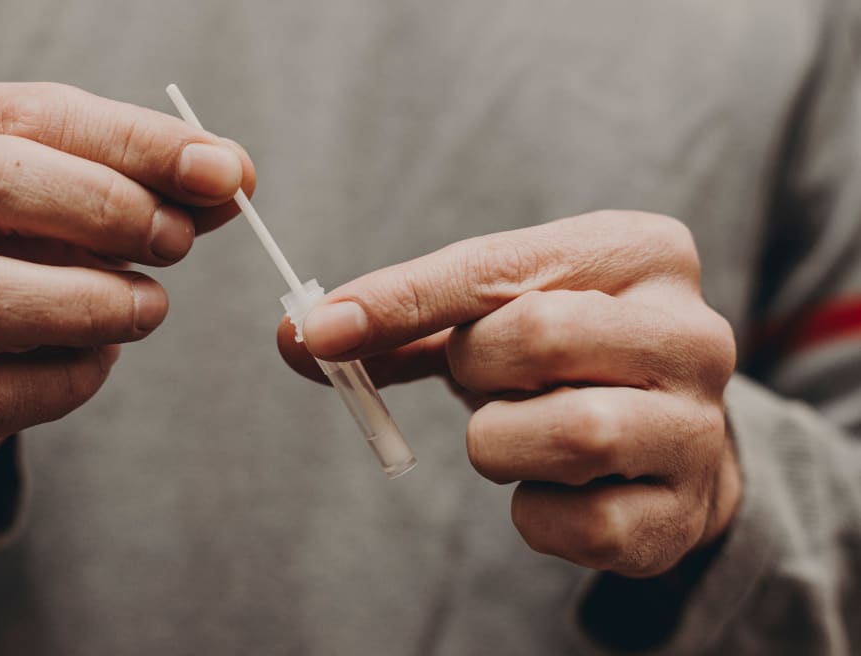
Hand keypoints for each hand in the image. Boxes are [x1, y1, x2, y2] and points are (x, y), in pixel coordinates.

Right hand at [0, 83, 254, 467]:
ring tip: (151, 306)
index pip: (32, 115)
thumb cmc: (19, 251)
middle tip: (177, 241)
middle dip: (106, 209)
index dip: (138, 144)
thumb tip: (233, 179)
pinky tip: (101, 361)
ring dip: (93, 302)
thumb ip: (153, 186)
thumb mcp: (79, 200)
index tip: (222, 175)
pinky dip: (67, 378)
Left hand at [278, 211, 739, 576]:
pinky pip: (572, 523)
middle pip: (536, 337)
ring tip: (520, 431)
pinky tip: (552, 487)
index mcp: (641, 252)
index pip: (497, 268)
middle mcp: (692, 333)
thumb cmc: (561, 361)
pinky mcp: (684, 513)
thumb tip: (300, 335)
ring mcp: (699, 428)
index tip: (322, 329)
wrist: (662, 440)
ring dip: (501, 442)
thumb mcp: (494, 316)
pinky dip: (531, 511)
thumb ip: (403, 322)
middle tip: (484, 381)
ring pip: (567, 432)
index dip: (399, 300)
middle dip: (476, 369)